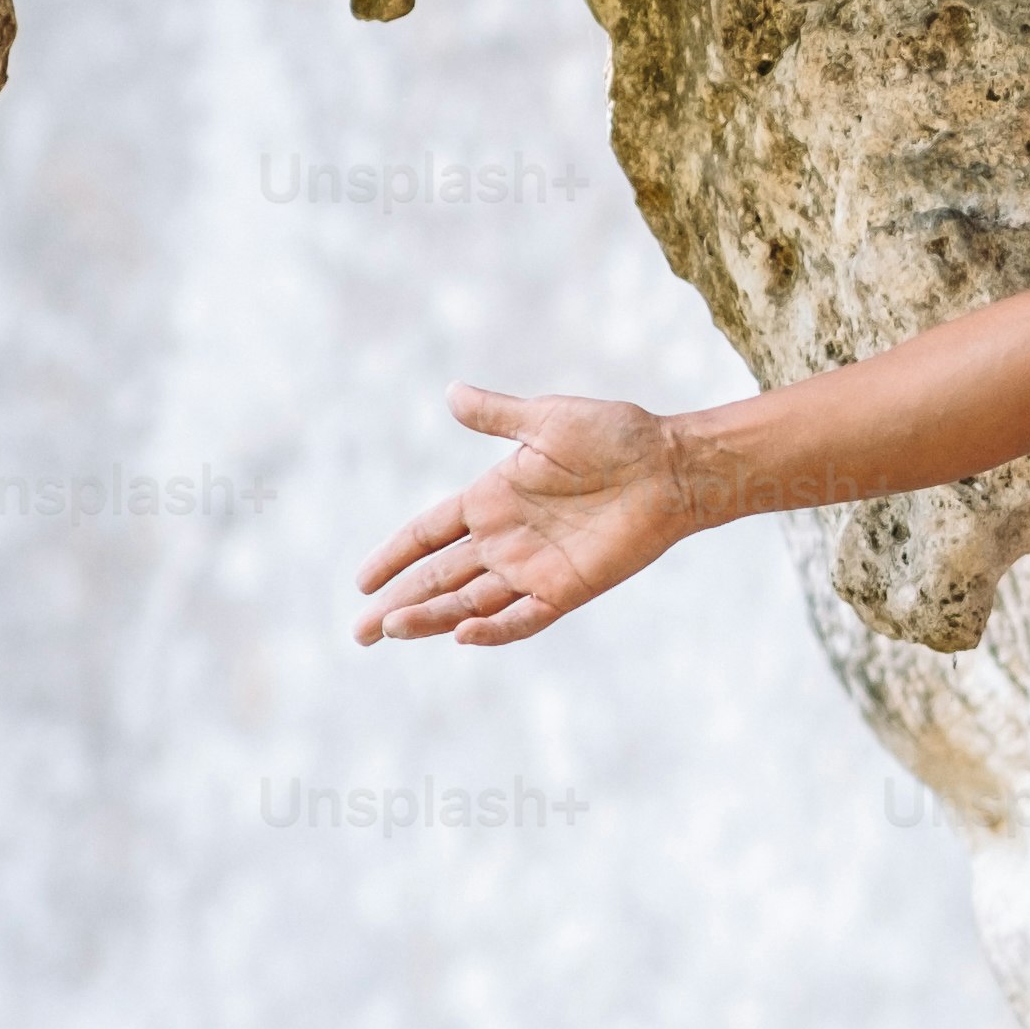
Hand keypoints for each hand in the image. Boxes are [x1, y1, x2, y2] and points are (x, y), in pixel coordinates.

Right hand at [353, 385, 701, 645]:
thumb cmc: (615, 435)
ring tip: (391, 630)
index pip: (427, 534)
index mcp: (491, 499)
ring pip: (469, 602)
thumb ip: (497, 415)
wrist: (671, 464)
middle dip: (397, 604)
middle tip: (358, 633)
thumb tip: (452, 393)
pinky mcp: (566, 588)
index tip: (361, 582)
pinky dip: (493, 629)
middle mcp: (505, 539)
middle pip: (438, 578)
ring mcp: (534, 567)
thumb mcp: (546, 419)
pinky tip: (461, 635)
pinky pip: (523, 617)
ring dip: (431, 618)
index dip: (394, 556)